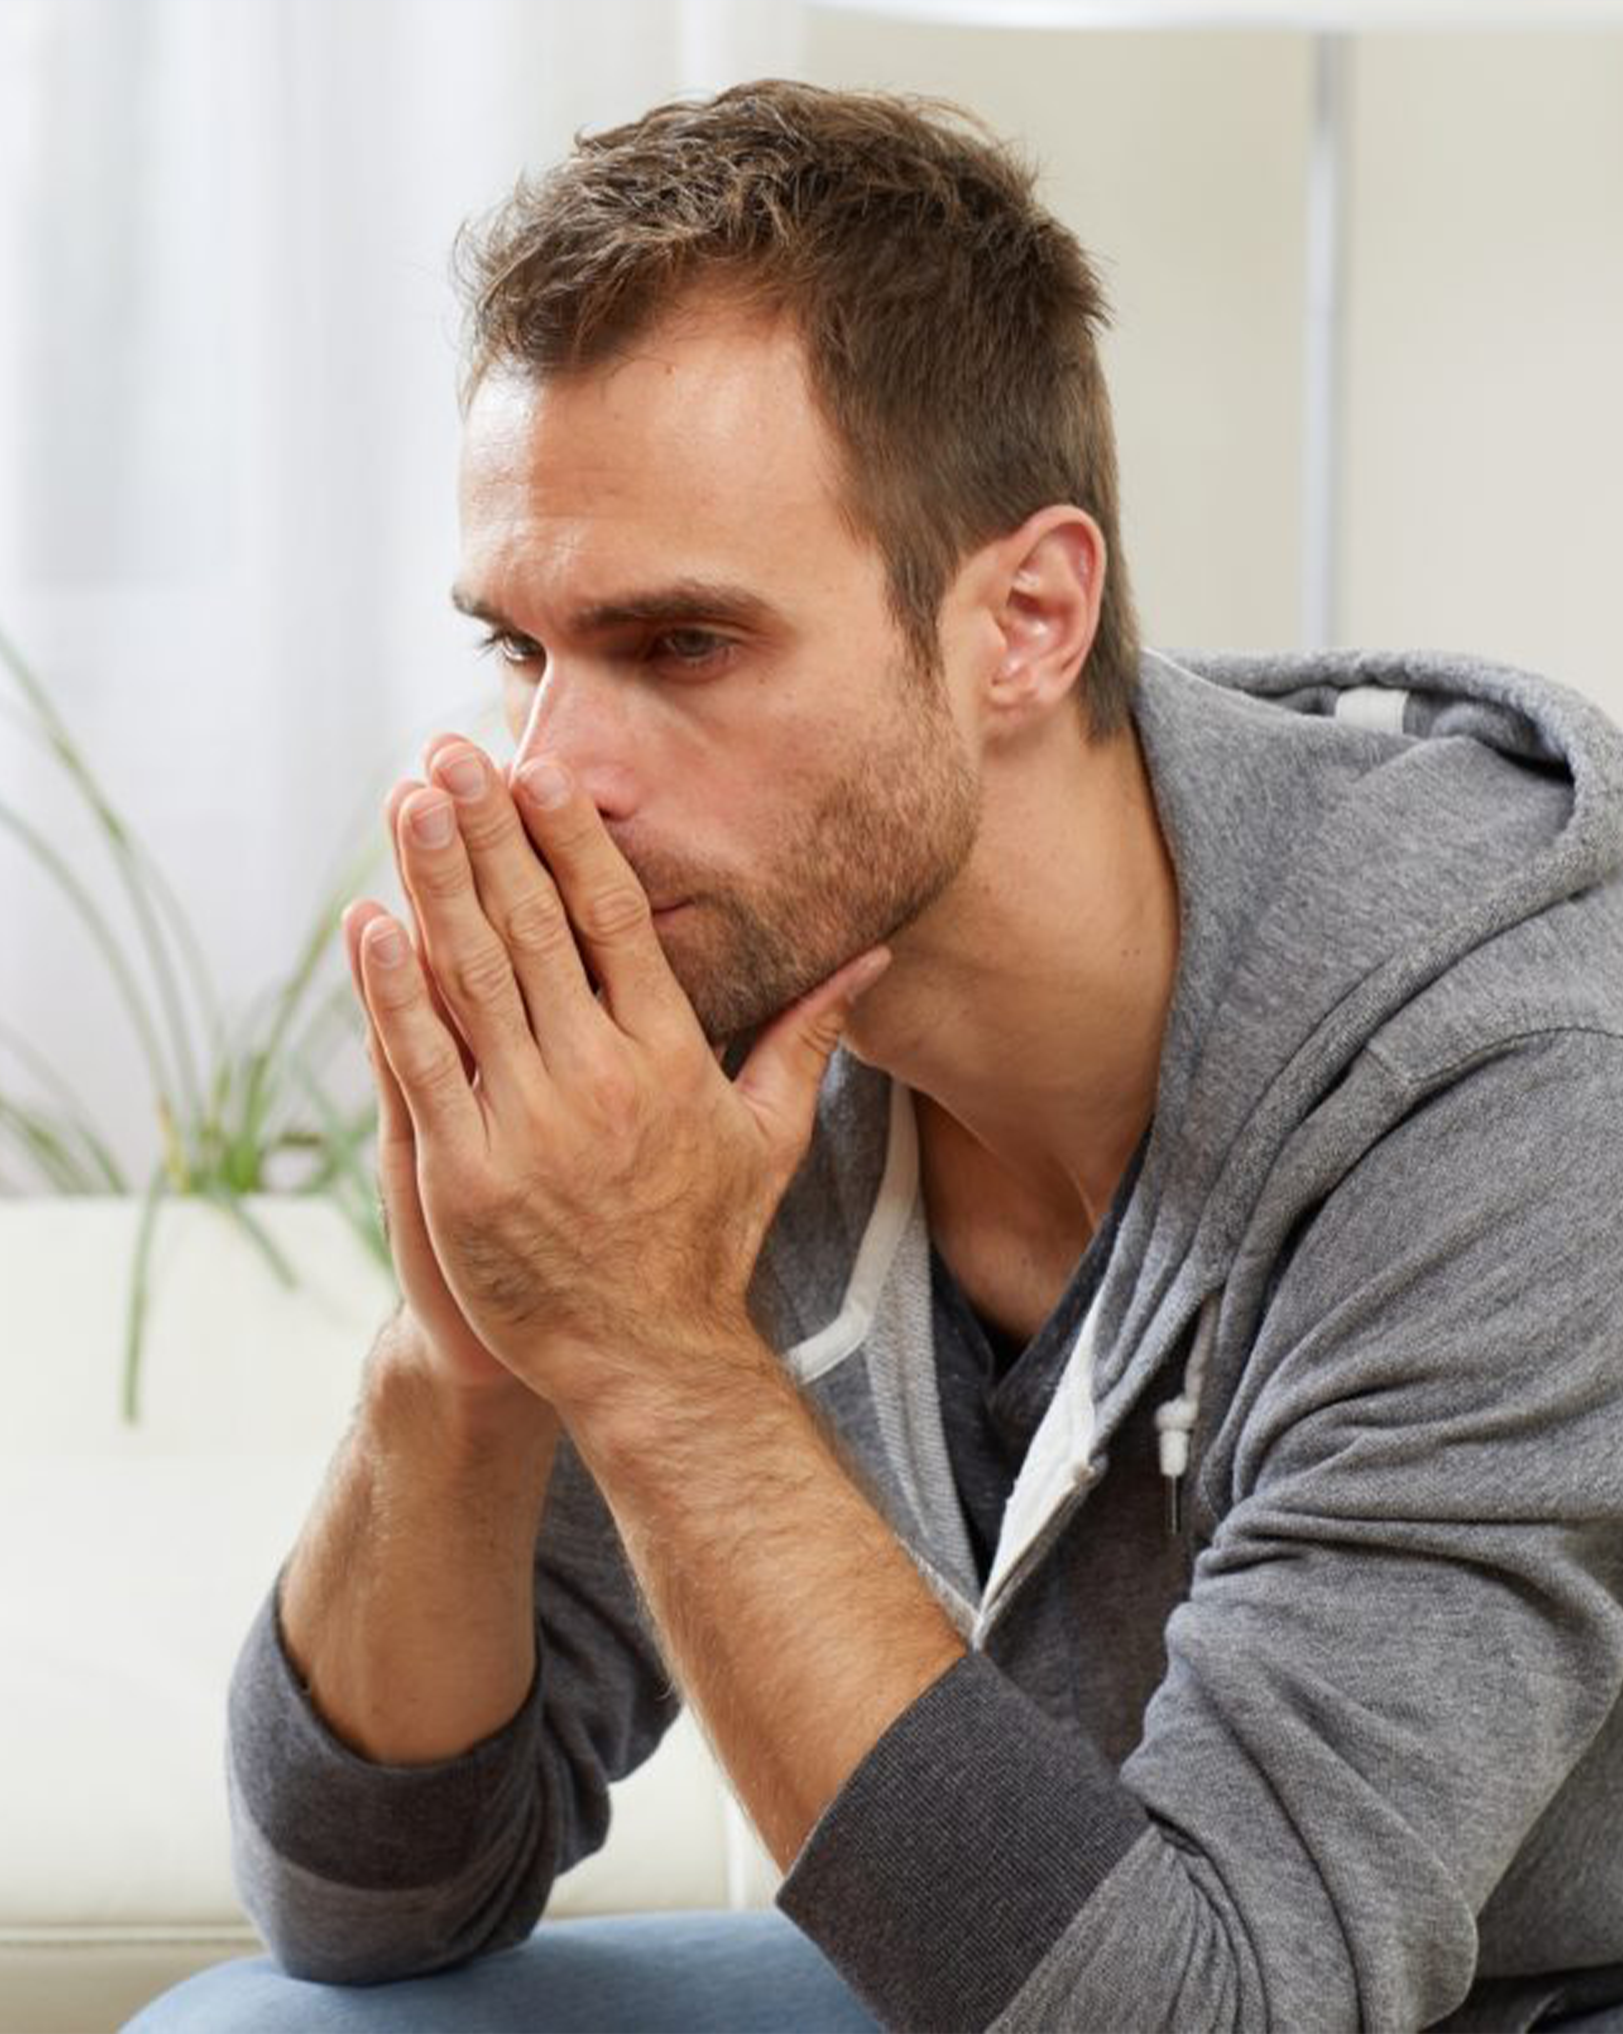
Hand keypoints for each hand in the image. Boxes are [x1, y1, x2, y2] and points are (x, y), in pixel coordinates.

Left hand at [349, 737, 890, 1426]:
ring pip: (472, 976)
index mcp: (668, 1055)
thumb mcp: (771, 1133)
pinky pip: (419, 1061)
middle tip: (451, 751)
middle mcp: (597, 1076)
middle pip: (534, 926)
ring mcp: (525, 1123)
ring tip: (407, 800)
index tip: (540, 770)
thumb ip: (807, 1033)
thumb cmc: (707, 1242)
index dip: (572, 837)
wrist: (648, 1357)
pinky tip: (370, 918)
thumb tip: (871, 957)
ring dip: (434, 880)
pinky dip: (391, 988)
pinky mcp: (463, 1172)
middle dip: (488, 830)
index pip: (615, 920)